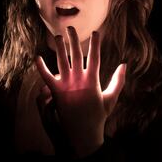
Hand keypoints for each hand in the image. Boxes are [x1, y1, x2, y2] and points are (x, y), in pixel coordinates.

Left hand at [36, 26, 125, 156]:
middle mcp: (79, 80)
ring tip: (57, 36)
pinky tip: (37, 57)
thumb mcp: (110, 98)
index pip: (95, 57)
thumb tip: (124, 65)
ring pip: (61, 62)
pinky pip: (46, 77)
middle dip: (73, 40)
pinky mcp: (56, 93)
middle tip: (70, 28)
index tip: (96, 32)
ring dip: (59, 48)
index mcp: (93, 81)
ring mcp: (67, 86)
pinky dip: (41, 67)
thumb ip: (118, 81)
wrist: (83, 133)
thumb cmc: (98, 116)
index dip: (95, 44)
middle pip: (76, 55)